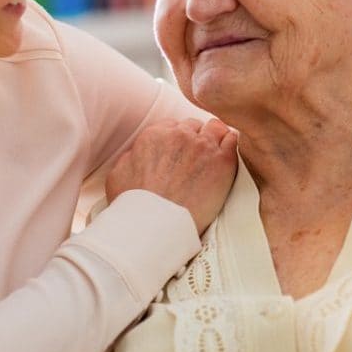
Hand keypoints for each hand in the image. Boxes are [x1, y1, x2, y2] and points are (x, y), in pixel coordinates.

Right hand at [105, 118, 237, 233]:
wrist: (158, 225)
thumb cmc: (135, 206)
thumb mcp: (118, 175)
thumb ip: (130, 156)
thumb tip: (137, 153)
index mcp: (154, 135)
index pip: (172, 126)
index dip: (176, 140)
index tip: (178, 153)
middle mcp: (180, 135)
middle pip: (193, 126)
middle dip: (194, 139)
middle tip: (194, 159)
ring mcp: (204, 146)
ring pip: (215, 128)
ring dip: (214, 138)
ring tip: (213, 155)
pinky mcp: (223, 161)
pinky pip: (233, 140)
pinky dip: (230, 145)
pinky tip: (227, 157)